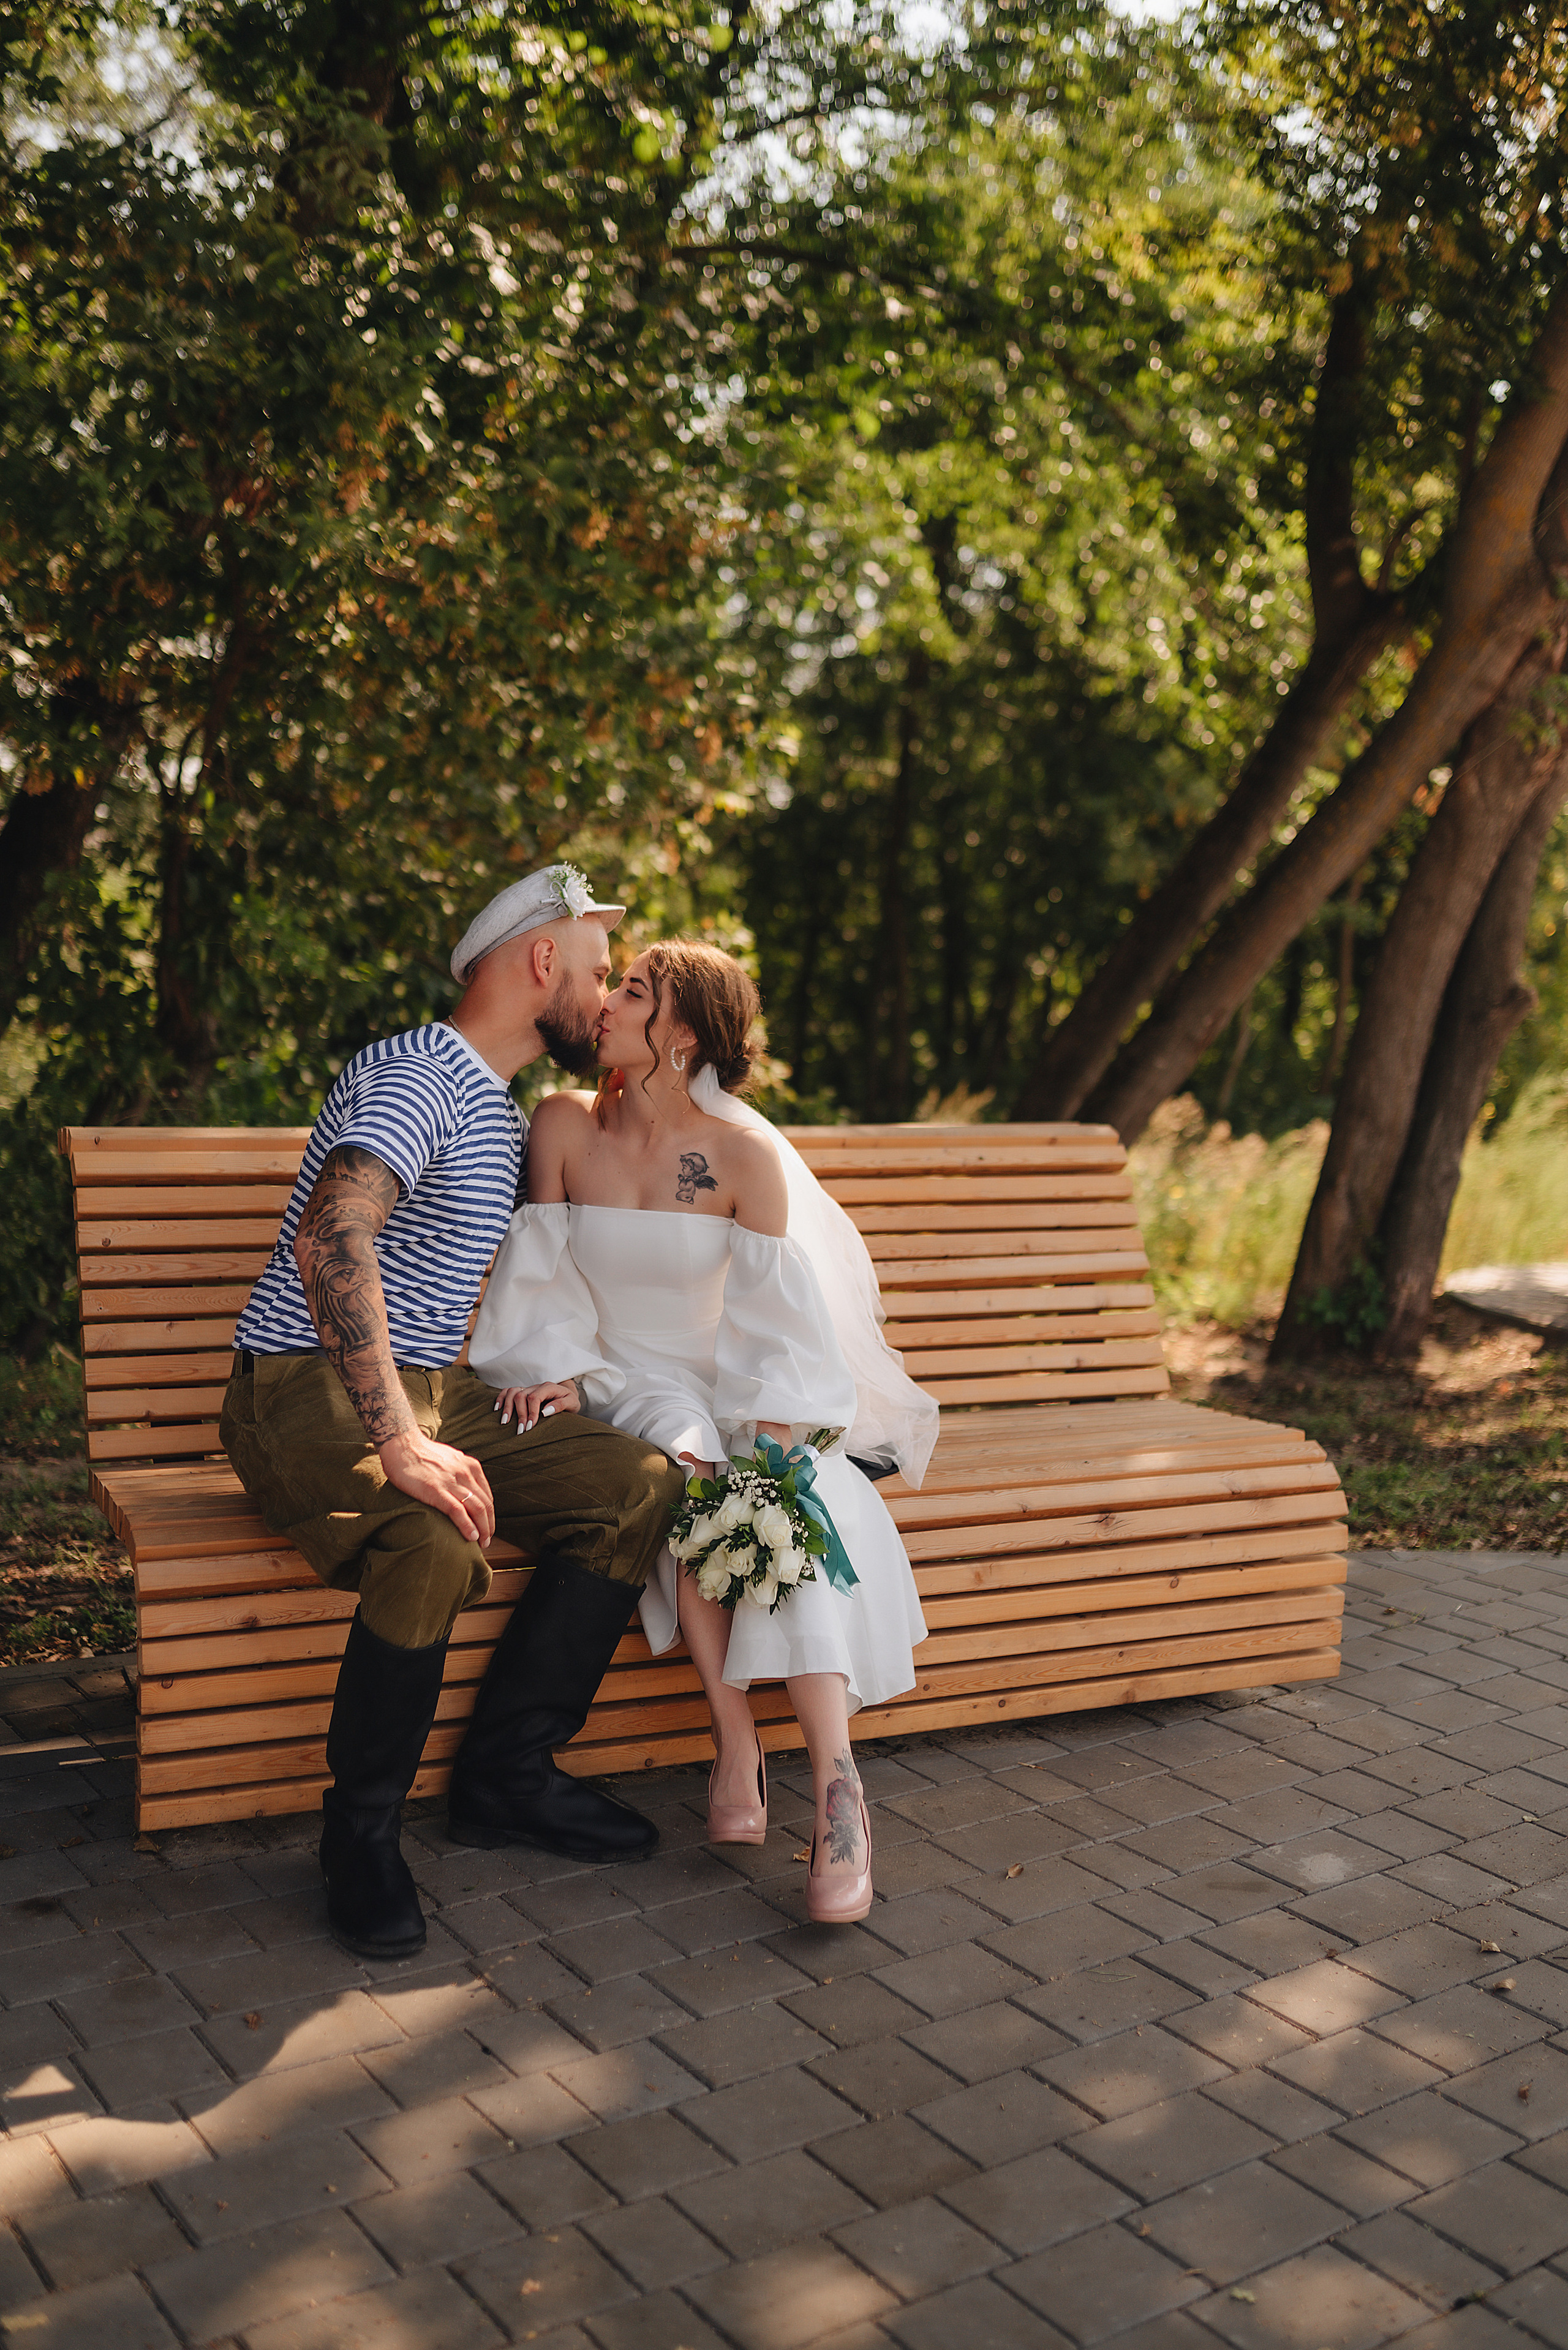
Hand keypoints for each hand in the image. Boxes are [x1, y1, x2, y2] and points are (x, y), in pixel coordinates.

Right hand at [378, 1428, 495, 1544]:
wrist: (401, 1444)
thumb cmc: (422, 1454)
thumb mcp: (450, 1459)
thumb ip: (461, 1473)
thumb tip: (466, 1490)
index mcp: (470, 1466)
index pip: (487, 1496)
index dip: (490, 1515)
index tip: (487, 1527)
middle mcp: (465, 1473)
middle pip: (485, 1505)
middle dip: (489, 1526)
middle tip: (486, 1541)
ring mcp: (451, 1481)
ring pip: (476, 1509)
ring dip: (482, 1530)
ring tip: (481, 1543)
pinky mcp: (435, 1490)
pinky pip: (457, 1511)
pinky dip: (467, 1526)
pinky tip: (471, 1537)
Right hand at [493, 1380, 581, 1433]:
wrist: (568, 1394)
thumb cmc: (570, 1401)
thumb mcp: (572, 1403)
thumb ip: (560, 1405)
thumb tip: (545, 1411)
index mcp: (549, 1387)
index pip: (534, 1398)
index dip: (531, 1413)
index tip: (530, 1427)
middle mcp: (536, 1386)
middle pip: (521, 1396)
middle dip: (520, 1414)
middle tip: (521, 1431)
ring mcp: (528, 1388)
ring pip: (512, 1392)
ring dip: (507, 1407)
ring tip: (505, 1423)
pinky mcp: (523, 1392)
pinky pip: (508, 1391)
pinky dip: (501, 1398)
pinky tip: (497, 1409)